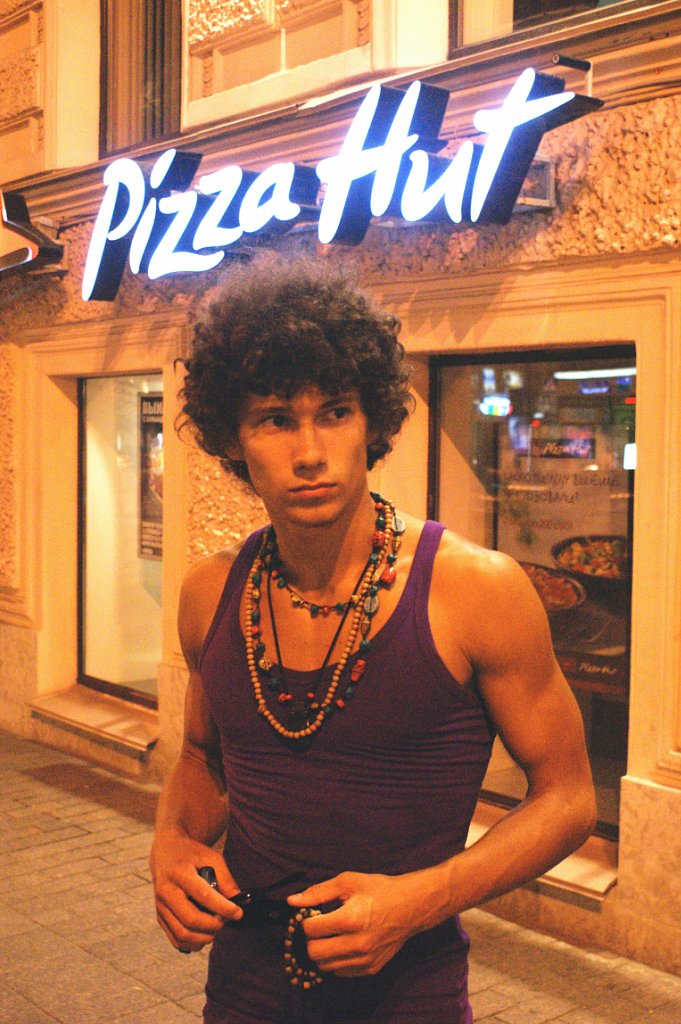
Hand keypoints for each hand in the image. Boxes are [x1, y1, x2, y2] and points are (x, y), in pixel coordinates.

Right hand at [150, 831, 242, 952]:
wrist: (166, 853)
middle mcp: (166, 891)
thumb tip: (240, 902)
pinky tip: (204, 935)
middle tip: (226, 921)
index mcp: (179, 873)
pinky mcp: (160, 917)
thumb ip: (226, 880)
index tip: (238, 913)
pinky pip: (175, 939)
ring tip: (217, 928)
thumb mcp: (211, 858)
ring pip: (182, 933)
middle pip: (190, 919)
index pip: (202, 895)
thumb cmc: (192, 855)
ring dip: (204, 937)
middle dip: (213, 926)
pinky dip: (193, 943)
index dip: (222, 908)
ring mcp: (160, 906)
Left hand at [287, 872, 414, 976]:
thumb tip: (292, 901)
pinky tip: (345, 943)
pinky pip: (340, 972)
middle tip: (319, 927)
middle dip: (311, 939)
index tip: (312, 915)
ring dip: (322, 951)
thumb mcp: (348, 881)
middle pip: (314, 953)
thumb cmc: (379, 890)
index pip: (310, 930)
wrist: (411, 906)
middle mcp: (358, 944)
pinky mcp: (371, 969)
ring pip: (325, 966)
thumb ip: (318, 892)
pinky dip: (336, 960)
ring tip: (333, 934)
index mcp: (351, 919)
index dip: (306, 921)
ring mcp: (365, 959)